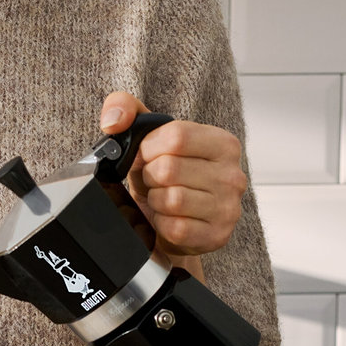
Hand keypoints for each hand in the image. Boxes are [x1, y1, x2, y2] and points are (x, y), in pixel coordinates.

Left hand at [100, 92, 246, 257]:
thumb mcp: (144, 135)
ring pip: (172, 200)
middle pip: (169, 169)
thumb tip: (113, 122)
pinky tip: (168, 218)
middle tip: (155, 181)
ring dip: (155, 201)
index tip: (145, 156)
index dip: (148, 148)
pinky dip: (161, 224)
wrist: (171, 218)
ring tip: (162, 198)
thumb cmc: (162, 173)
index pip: (177, 136)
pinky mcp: (217, 236)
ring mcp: (228, 208)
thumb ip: (124, 108)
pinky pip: (175, 228)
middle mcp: (233, 175)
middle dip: (150, 176)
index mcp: (223, 143)